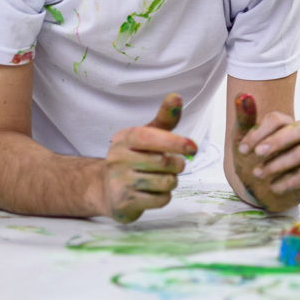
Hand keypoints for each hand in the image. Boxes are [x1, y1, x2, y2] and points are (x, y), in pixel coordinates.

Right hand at [101, 93, 195, 223]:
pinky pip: (161, 199)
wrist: (106, 189)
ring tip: (160, 178)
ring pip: (166, 182)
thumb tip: (176, 96)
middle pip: (165, 163)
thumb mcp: (147, 135)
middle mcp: (117, 159)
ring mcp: (119, 182)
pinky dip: (164, 196)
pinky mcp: (124, 203)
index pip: (150, 137)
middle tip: (172, 165)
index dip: (175, 142)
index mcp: (124, 138)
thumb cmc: (135, 157)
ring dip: (171, 181)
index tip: (193, 148)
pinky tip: (152, 192)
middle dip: (177, 165)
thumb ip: (165, 118)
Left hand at [231, 92, 299, 211]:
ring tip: (257, 174)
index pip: (277, 119)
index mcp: (282, 124)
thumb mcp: (242, 140)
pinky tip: (272, 186)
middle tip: (258, 153)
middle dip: (278, 141)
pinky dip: (287, 182)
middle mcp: (298, 137)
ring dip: (277, 164)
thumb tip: (243, 96)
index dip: (260, 133)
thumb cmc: (252, 159)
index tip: (243, 149)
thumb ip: (244, 118)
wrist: (258, 189)